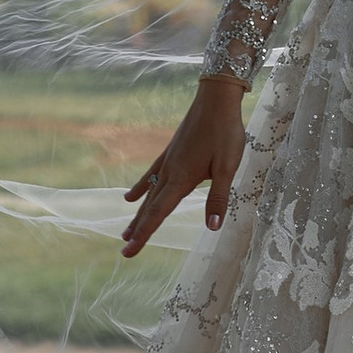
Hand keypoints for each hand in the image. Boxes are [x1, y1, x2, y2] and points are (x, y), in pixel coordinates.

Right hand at [121, 76, 246, 257]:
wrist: (216, 99)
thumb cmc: (225, 133)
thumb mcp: (228, 167)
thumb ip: (218, 198)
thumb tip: (212, 228)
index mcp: (181, 179)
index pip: (159, 214)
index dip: (144, 235)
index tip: (128, 253)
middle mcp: (169, 172)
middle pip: (150, 207)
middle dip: (138, 230)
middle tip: (124, 251)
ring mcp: (168, 161)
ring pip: (148, 194)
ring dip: (138, 214)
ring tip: (125, 231)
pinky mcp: (171, 152)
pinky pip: (151, 175)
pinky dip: (141, 188)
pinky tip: (130, 196)